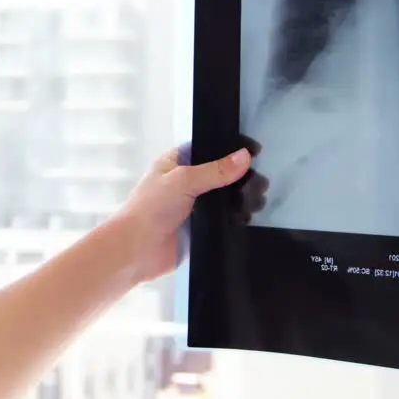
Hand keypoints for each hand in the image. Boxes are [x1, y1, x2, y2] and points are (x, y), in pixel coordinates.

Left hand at [110, 142, 258, 283]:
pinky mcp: (201, 226)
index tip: (255, 151)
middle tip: (261, 182)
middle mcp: (187, 182)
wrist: (137, 250)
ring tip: (258, 199)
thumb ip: (215, 170)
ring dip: (242, 197)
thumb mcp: (182, 181)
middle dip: (242, 176)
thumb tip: (244, 156)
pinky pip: (224, 218)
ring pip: (225, 197)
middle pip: (221, 173)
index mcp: (177, 163)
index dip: (230, 148)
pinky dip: (237, 216)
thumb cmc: (149, 209)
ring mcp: (195, 205)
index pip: (209, 148)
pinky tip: (251, 216)